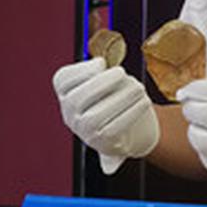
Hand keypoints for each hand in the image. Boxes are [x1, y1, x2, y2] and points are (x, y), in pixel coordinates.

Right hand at [52, 57, 158, 173]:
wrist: (128, 128)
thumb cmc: (115, 97)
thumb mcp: (108, 81)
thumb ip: (103, 72)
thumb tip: (100, 65)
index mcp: (66, 95)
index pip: (62, 81)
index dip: (80, 71)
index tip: (101, 62)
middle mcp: (70, 115)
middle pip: (76, 100)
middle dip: (100, 83)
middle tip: (122, 72)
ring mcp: (84, 132)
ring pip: (94, 118)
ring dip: (119, 99)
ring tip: (139, 87)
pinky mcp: (103, 143)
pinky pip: (113, 130)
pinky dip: (130, 113)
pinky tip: (144, 101)